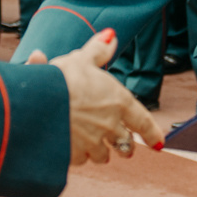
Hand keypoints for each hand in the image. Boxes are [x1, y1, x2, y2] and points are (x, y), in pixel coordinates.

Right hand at [26, 30, 159, 163]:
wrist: (38, 104)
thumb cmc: (61, 78)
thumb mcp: (81, 59)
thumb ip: (98, 50)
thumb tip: (111, 36)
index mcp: (119, 101)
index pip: (143, 122)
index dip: (152, 133)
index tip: (158, 142)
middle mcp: (110, 125)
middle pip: (126, 143)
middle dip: (126, 146)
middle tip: (124, 148)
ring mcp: (93, 142)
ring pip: (104, 155)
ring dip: (103, 152)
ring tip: (98, 150)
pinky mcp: (75, 155)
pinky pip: (82, 160)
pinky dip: (80, 156)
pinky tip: (74, 149)